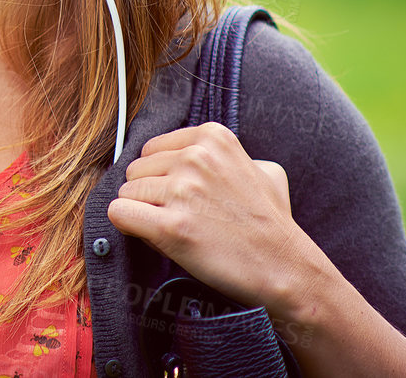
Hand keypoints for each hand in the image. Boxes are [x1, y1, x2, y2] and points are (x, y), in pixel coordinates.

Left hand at [105, 121, 308, 310]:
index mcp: (211, 137)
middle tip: (183, 217)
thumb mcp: (260, 169)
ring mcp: (182, 190)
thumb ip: (223, 155)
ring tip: (178, 230)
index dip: (162, 177)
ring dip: (144, 214)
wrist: (286, 269)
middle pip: (135, 170)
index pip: (152, 149)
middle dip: (151, 195)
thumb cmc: (271, 222)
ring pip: (126, 193)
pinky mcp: (171, 227)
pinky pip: (119, 214)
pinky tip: (153, 237)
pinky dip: (129, 227)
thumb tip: (188, 153)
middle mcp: (194, 157)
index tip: (187, 198)